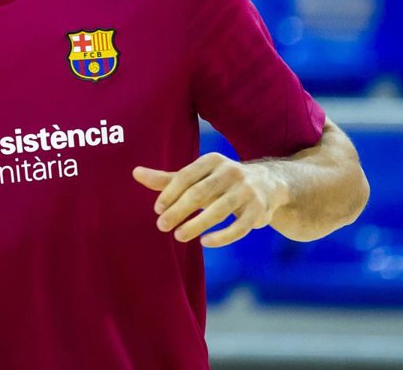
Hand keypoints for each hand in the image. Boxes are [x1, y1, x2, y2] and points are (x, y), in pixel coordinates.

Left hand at [132, 154, 285, 247]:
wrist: (267, 185)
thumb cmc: (220, 182)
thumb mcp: (196, 177)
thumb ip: (167, 179)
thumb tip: (134, 172)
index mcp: (212, 160)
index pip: (186, 176)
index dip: (169, 193)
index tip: (157, 209)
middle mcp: (231, 171)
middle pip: (199, 193)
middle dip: (178, 211)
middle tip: (161, 226)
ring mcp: (246, 191)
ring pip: (218, 210)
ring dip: (196, 224)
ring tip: (178, 236)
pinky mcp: (258, 210)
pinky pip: (238, 227)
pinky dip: (221, 236)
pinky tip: (205, 242)